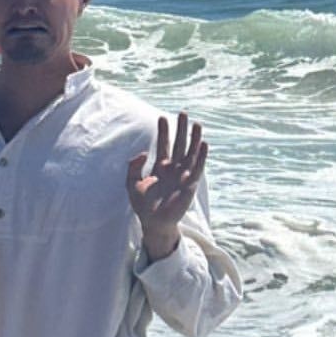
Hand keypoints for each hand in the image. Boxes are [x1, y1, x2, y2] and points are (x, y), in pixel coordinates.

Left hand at [127, 112, 207, 261]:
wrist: (153, 223)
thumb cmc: (143, 206)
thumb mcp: (132, 184)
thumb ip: (133, 167)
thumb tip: (144, 153)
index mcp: (160, 168)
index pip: (163, 145)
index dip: (163, 132)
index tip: (162, 117)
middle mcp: (173, 169)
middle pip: (179, 145)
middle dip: (181, 129)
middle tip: (183, 113)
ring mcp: (183, 176)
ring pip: (191, 153)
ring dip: (194, 139)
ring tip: (197, 124)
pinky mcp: (190, 184)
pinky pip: (197, 168)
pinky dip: (201, 156)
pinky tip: (204, 144)